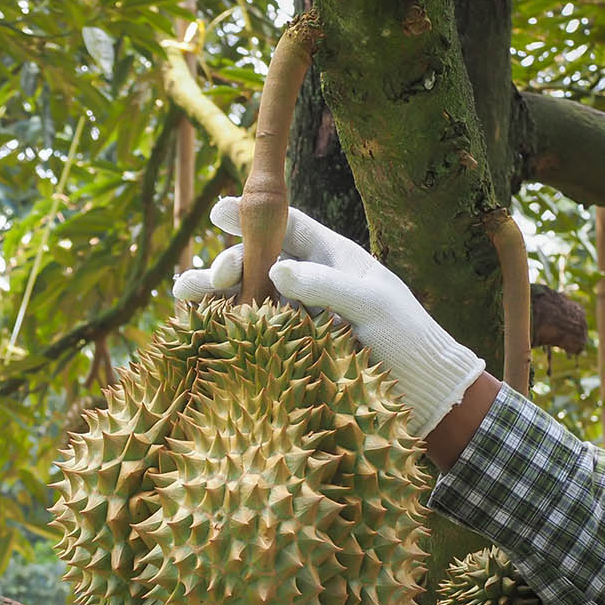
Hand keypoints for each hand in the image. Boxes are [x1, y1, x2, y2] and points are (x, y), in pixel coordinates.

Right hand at [172, 198, 486, 436]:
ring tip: (181, 297)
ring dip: (213, 295)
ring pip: (245, 297)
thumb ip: (325, 284)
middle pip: (255, 262)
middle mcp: (308, 281)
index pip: (285, 226)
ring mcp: (296, 316)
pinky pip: (249, 333)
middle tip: (205, 278)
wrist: (422, 392)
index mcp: (330, 257)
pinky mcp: (288, 349)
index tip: (217, 212)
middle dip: (224, 264)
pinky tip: (200, 329)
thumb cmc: (406, 339)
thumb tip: (274, 267)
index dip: (250, 217)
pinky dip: (223, 328)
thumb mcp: (371, 305)